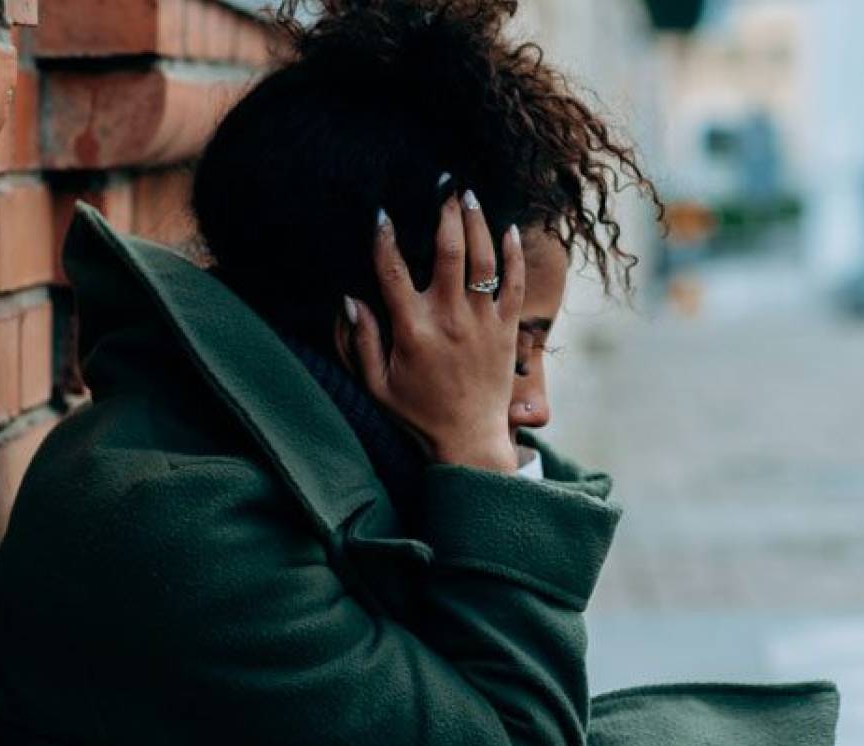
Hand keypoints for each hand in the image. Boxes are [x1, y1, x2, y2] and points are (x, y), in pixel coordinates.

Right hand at [346, 191, 525, 473]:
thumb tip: (349, 301)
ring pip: (483, 260)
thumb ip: (362, 341)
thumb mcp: (377, 384)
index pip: (393, 272)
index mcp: (413, 331)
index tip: (382, 214)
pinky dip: (513, 254)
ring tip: (470, 196)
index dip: (385, 239)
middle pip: (448, 252)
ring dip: (477, 223)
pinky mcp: (507, 331)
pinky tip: (508, 229)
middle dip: (445, 214)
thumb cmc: (418, 414)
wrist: (469, 440)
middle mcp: (449, 320)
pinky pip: (514, 284)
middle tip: (443, 186)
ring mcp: (482, 323)